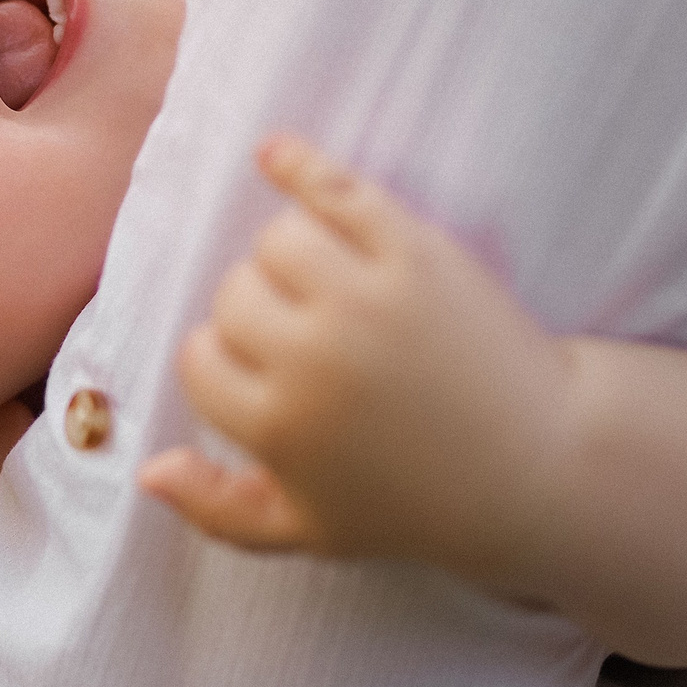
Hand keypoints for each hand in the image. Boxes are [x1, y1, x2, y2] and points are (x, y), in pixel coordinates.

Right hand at [140, 136, 577, 591]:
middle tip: (306, 337)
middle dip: (256, 315)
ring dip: (289, 258)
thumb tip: (145, 469)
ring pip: (275, 241)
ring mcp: (365, 298)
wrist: (541, 465)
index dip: (225, 364)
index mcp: (277, 426)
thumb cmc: (419, 505)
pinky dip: (298, 165)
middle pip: (233, 297)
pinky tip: (274, 155)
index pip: (198, 360)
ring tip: (324, 285)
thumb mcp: (311, 532)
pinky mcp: (416, 252)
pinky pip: (335, 189)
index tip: (263, 374)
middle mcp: (312, 357)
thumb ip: (218, 509)